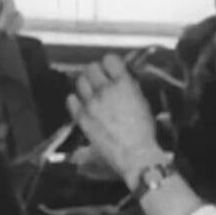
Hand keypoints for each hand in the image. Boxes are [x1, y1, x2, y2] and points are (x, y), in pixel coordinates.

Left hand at [69, 53, 171, 188]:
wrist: (135, 155)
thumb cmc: (143, 132)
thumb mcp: (142, 102)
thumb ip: (130, 87)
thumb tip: (122, 79)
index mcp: (123, 84)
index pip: (109, 59)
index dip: (110, 63)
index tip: (111, 68)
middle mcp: (105, 90)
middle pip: (91, 68)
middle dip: (96, 72)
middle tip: (100, 79)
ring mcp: (91, 104)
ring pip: (80, 81)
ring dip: (85, 83)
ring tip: (91, 90)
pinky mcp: (82, 118)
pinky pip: (71, 100)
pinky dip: (75, 99)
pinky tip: (82, 103)